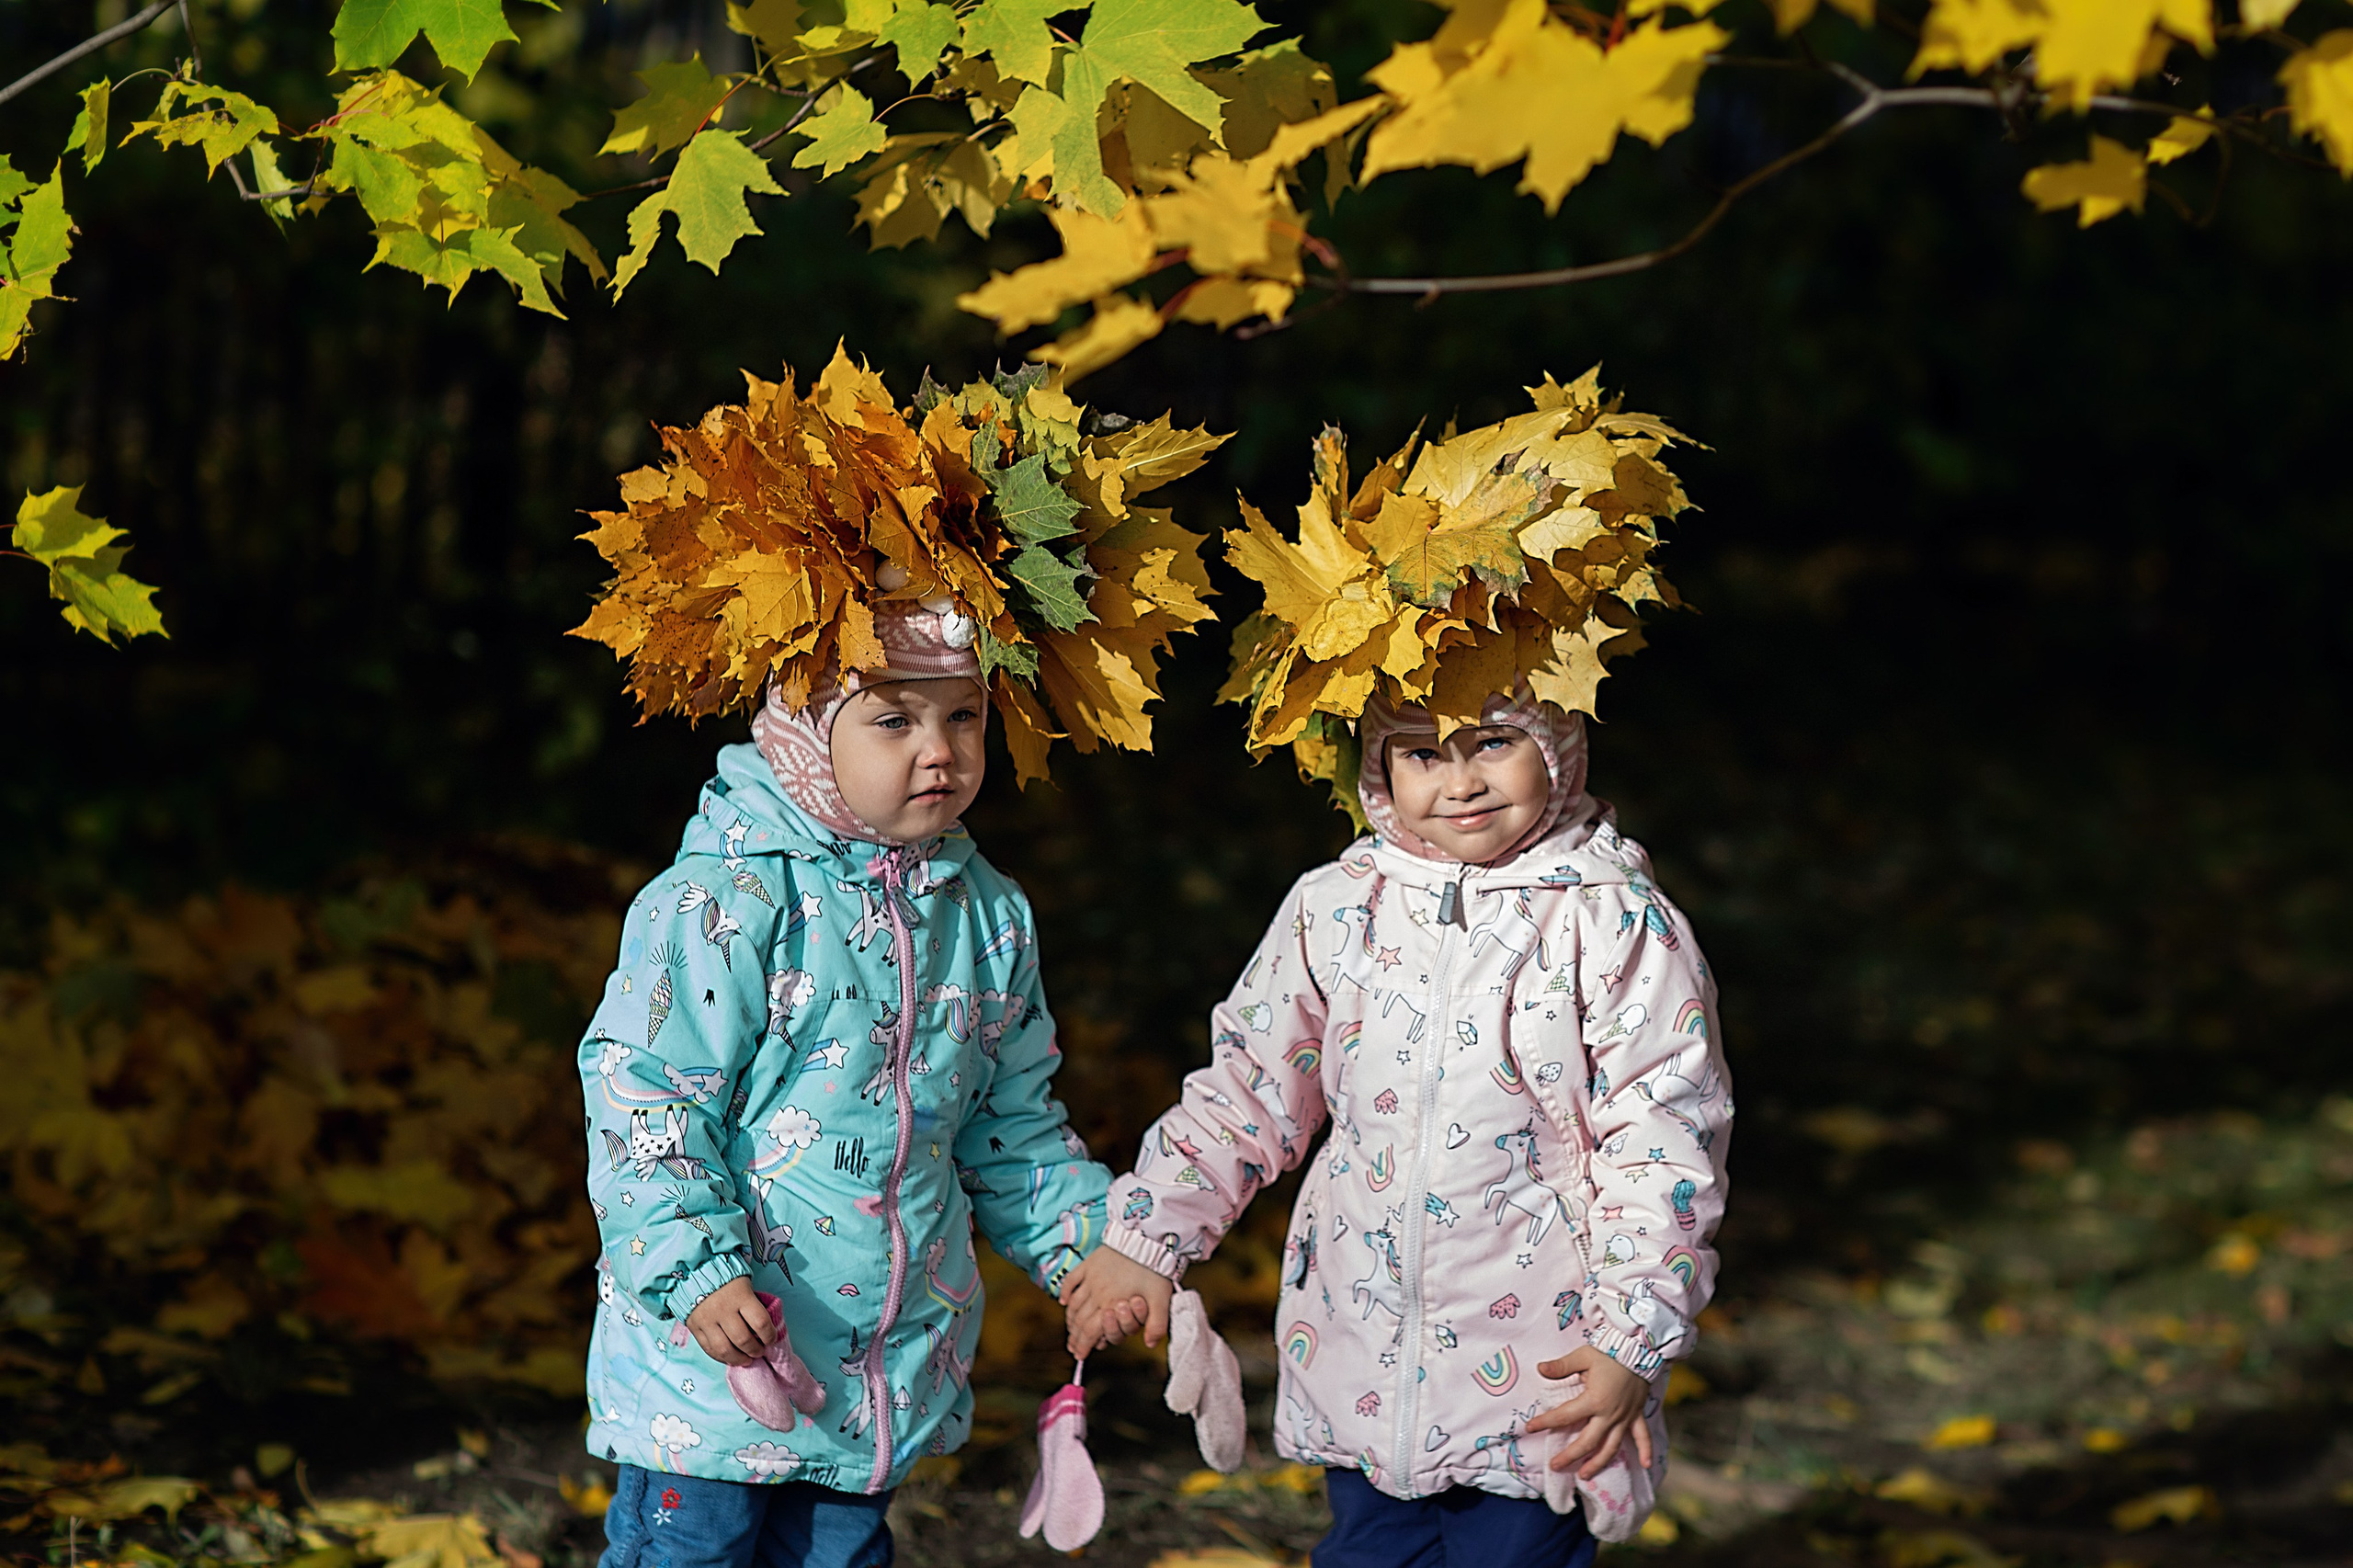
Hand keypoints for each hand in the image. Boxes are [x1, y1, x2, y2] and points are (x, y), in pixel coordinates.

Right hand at [685, 1276, 776, 1366]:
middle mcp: (723, 1309)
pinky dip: (721, 1358)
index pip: (761, 1323)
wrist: (697, 1273)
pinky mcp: (695, 1327)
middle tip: (760, 1351)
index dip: (770, 1335)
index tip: (772, 1339)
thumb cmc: (728, 1281)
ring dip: (739, 1359)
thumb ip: (754, 1307)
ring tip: (747, 1359)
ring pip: (724, 1349)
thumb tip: (764, 1332)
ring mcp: (707, 1320)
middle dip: (755, 1350)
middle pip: (743, 1340)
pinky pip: (709, 1349)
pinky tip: (730, 1357)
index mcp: (740, 1296)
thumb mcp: (746, 1287)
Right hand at [1057, 1248, 1174, 1357]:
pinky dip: (1065, 1291)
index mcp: (1112, 1303)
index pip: (1092, 1332)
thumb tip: (1151, 1344)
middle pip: (1080, 1321)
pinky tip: (1063, 1301)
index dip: (1085, 1346)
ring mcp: (1091, 1278)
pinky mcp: (1089, 1264)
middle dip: (1075, 1337)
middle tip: (1073, 1348)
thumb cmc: (1155, 1268)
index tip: (1080, 1356)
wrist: (1146, 1237)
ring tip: (1070, 1330)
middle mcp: (1097, 1293)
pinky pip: (1071, 1280)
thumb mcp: (1161, 1299)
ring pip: (1073, 1304)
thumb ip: (1157, 1324)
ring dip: (1070, 1320)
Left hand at [1523, 1346, 1655, 1476]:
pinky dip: (1646, 1450)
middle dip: (1570, 1456)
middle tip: (1555, 1466)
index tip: (1530, 1428)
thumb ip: (1561, 1366)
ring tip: (1584, 1476)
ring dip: (1598, 1463)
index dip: (1545, 1422)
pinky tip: (1645, 1466)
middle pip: (1587, 1442)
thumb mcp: (1582, 1356)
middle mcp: (1609, 1414)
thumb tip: (1540, 1369)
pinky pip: (1643, 1436)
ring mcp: (1625, 1417)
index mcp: (1594, 1400)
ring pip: (1611, 1447)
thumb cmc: (1609, 1352)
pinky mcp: (1637, 1415)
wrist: (1639, 1349)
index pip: (1564, 1415)